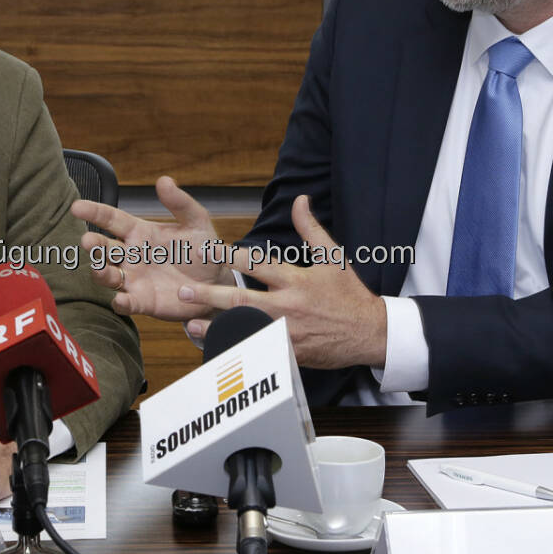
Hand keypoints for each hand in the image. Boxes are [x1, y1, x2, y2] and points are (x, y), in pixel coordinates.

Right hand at [71, 175, 230, 321]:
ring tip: (99, 268)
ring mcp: (135, 280)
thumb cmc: (203, 249)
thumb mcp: (196, 222)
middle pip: (104, 248)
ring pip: (108, 276)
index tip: (76, 206)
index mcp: (140, 232)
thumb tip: (164, 180)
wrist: (218, 282)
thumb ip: (179, 203)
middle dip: (94, 245)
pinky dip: (121, 303)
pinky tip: (120, 301)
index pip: (111, 219)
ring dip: (101, 272)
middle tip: (88, 241)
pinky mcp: (143, 302)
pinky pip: (126, 303)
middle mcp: (131, 255)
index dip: (94, 212)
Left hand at [177, 195, 387, 369]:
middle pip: (242, 301)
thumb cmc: (348, 293)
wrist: (369, 333)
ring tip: (190, 324)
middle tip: (183, 291)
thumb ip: (310, 229)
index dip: (231, 256)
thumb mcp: (332, 257)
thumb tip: (300, 199)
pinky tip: (215, 347)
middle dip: (210, 294)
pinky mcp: (288, 353)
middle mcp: (287, 306)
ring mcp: (287, 333)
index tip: (207, 249)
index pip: (257, 264)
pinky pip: (257, 351)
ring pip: (244, 330)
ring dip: (216, 327)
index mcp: (295, 280)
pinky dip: (236, 349)